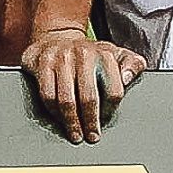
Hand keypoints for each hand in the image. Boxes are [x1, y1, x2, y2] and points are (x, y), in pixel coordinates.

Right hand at [22, 24, 146, 143]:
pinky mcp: (40, 62)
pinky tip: (59, 117)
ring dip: (70, 121)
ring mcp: (60, 57)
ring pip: (66, 99)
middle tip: (91, 136)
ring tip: (75, 133)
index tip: (106, 122)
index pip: (113, 91)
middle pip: (89, 98)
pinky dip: (53, 110)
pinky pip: (47, 94)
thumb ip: (132, 64)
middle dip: (90, 122)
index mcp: (105, 54)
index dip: (110, 111)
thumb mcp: (117, 54)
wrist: (56, 35)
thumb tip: (127, 77)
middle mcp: (83, 54)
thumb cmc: (89, 53)